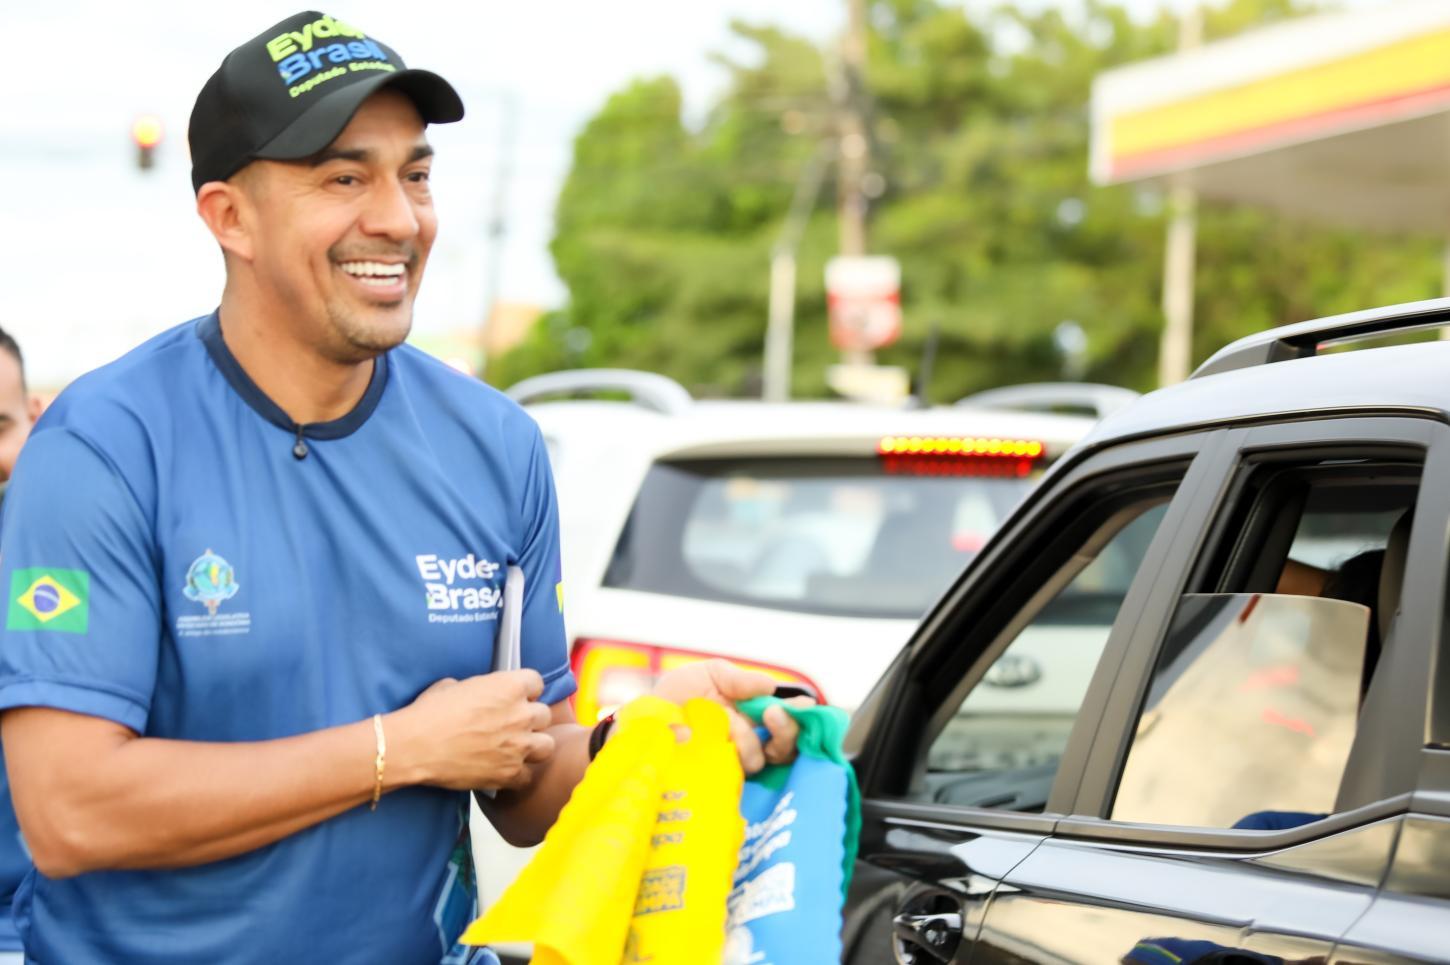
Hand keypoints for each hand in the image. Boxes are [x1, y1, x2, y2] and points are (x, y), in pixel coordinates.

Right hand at [388, 670, 554, 791]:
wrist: (415, 746)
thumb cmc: (429, 713)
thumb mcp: (452, 686)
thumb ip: (477, 689)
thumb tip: (475, 695)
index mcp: (509, 686)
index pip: (536, 682)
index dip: (526, 691)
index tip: (517, 697)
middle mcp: (520, 714)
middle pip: (544, 715)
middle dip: (531, 720)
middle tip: (513, 726)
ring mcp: (518, 745)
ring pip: (547, 746)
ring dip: (534, 747)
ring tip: (516, 750)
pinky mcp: (509, 773)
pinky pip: (527, 777)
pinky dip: (518, 776)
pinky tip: (503, 772)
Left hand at [651, 659, 801, 774]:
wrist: (643, 717)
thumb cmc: (679, 694)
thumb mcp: (710, 674)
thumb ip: (739, 680)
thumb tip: (771, 686)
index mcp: (753, 716)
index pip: (788, 721)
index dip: (800, 716)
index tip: (801, 706)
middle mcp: (749, 742)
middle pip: (785, 747)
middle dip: (786, 731)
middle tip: (773, 715)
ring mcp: (731, 763)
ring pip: (758, 761)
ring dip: (749, 742)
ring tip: (727, 725)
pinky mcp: (712, 780)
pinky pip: (729, 777)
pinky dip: (722, 758)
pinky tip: (705, 740)